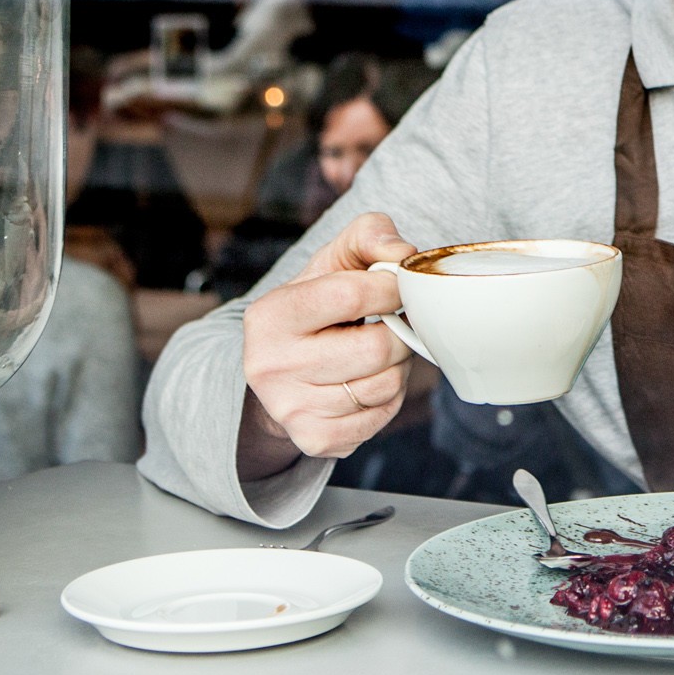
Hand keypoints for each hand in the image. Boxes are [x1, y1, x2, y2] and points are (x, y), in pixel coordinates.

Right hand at [239, 213, 418, 470]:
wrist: (282, 368)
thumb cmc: (318, 304)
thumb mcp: (335, 258)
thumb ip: (370, 235)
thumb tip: (403, 254)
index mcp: (270, 315)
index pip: (353, 295)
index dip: (390, 289)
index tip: (396, 288)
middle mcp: (271, 366)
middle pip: (377, 349)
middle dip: (399, 332)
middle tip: (392, 324)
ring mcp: (290, 409)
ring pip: (385, 385)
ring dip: (397, 366)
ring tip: (376, 352)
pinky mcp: (314, 439)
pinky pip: (381, 416)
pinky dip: (388, 398)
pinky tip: (368, 381)